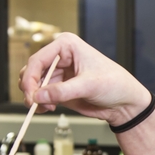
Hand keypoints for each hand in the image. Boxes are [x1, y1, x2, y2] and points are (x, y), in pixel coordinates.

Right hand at [21, 33, 152, 126]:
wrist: (124, 102)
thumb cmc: (114, 84)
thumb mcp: (89, 86)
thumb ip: (63, 91)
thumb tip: (39, 96)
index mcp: (66, 45)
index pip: (38, 59)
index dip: (31, 78)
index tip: (31, 95)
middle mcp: (59, 57)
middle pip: (32, 71)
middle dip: (31, 89)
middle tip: (35, 104)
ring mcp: (58, 73)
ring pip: (33, 84)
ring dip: (35, 98)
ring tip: (46, 107)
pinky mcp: (58, 88)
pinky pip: (40, 95)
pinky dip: (39, 103)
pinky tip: (47, 109)